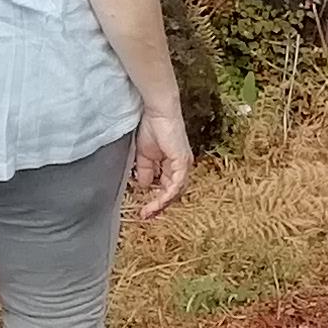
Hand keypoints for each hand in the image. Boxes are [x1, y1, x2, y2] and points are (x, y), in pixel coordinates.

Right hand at [126, 97, 195, 218]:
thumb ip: (145, 171)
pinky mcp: (182, 161)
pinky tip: (158, 202)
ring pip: (175, 191)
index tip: (144, 211)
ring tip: (149, 212)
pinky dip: (167, 195)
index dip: (156, 200)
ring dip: (161, 204)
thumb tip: (144, 186)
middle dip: (159, 206)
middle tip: (146, 215)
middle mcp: (181, 166)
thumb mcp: (144, 155)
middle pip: (173, 192)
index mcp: (173, 164)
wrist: (157, 112)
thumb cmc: (152, 127)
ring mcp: (184, 164)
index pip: (168, 188)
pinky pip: (177, 184)